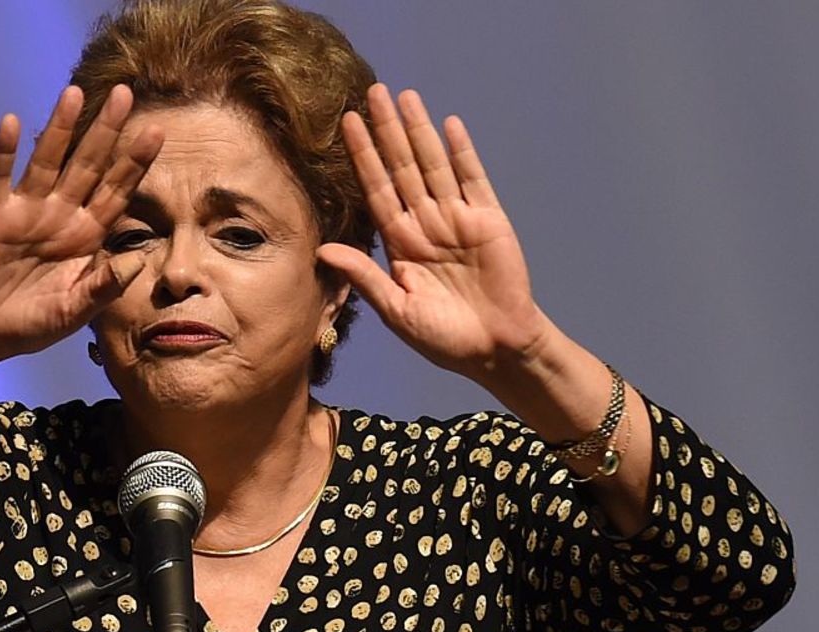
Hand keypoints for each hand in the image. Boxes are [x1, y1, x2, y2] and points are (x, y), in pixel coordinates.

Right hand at [0, 84, 162, 365]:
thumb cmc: (33, 322)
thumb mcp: (74, 312)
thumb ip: (104, 287)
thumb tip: (137, 259)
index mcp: (87, 236)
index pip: (117, 191)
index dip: (135, 163)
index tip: (157, 132)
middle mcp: (61, 215)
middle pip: (89, 165)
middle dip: (107, 131)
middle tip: (125, 94)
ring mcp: (26, 211)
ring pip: (48, 161)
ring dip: (60, 128)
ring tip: (74, 93)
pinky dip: (4, 152)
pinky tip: (12, 123)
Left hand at [317, 84, 553, 381]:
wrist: (495, 350)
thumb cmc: (443, 338)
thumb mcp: (397, 310)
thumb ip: (364, 276)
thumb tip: (322, 249)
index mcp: (400, 245)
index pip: (376, 190)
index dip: (362, 157)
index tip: (345, 125)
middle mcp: (425, 225)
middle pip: (401, 168)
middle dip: (387, 131)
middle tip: (372, 93)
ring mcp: (457, 219)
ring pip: (433, 166)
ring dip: (419, 131)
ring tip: (405, 97)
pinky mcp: (488, 221)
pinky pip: (473, 179)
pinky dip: (461, 153)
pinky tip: (448, 125)